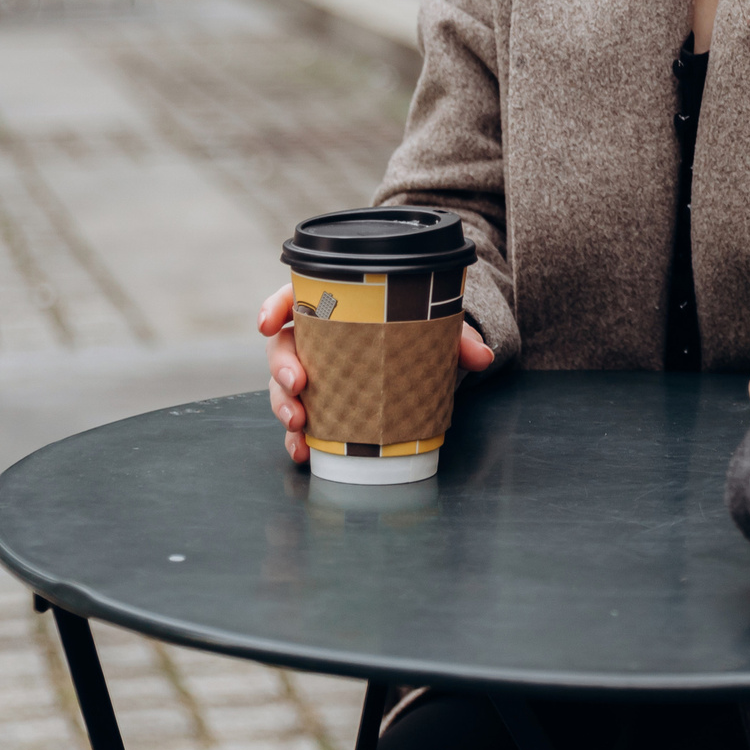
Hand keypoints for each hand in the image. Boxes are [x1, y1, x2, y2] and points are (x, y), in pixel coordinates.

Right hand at [257, 282, 494, 464]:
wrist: (420, 351)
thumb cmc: (415, 328)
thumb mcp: (437, 328)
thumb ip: (456, 338)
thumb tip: (483, 356)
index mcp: (332, 305)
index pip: (293, 297)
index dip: (274, 307)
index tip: (267, 323)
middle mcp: (314, 339)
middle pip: (282, 347)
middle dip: (280, 368)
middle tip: (297, 384)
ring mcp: (313, 372)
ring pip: (283, 387)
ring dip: (284, 406)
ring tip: (298, 425)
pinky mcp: (320, 404)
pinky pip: (299, 421)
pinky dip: (298, 438)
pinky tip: (304, 452)